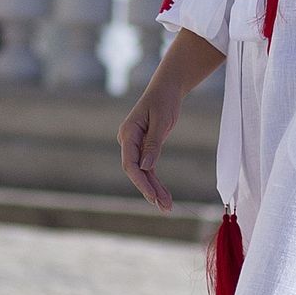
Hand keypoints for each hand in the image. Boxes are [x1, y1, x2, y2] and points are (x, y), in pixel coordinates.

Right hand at [117, 83, 181, 210]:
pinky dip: (156, 182)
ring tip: (167, 207)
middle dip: (149, 190)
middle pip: (135, 172)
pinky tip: (163, 195)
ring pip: (142, 173)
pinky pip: (148, 168)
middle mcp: (128, 141)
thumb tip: (145, 167)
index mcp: (128, 133)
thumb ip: (153, 144)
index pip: (130, 164)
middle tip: (164, 207)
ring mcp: (135, 145)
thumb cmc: (164, 100)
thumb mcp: (161, 121)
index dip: (141, 182)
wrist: (167, 88)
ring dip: (154, 190)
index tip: (153, 196)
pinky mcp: (145, 147)